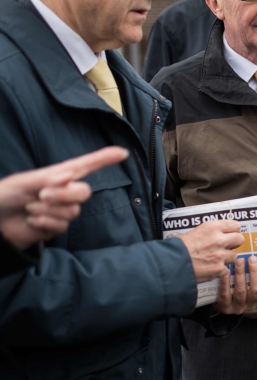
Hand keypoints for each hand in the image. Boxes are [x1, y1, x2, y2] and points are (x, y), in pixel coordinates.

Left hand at [0, 146, 129, 246]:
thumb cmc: (6, 195)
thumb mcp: (25, 182)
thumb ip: (49, 179)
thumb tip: (70, 176)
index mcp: (58, 175)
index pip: (87, 165)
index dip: (105, 158)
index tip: (123, 152)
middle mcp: (64, 192)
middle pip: (84, 192)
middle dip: (64, 194)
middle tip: (43, 195)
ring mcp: (62, 210)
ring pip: (72, 211)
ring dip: (47, 211)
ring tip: (30, 209)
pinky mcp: (56, 227)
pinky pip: (61, 226)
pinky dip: (44, 223)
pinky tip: (32, 221)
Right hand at [178, 220, 244, 283]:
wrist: (170, 264)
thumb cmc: (177, 248)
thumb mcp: (194, 232)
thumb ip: (210, 232)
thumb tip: (219, 234)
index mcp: (212, 227)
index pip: (235, 225)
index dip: (232, 231)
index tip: (229, 234)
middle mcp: (219, 239)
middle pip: (239, 239)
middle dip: (234, 243)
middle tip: (226, 247)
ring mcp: (220, 255)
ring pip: (234, 256)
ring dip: (226, 258)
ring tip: (214, 260)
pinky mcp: (218, 269)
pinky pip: (226, 270)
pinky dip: (219, 271)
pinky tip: (210, 269)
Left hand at [213, 254, 256, 314]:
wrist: (219, 303)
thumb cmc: (237, 287)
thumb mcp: (249, 283)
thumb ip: (255, 273)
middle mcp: (252, 303)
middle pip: (256, 291)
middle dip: (255, 274)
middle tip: (253, 259)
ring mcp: (238, 307)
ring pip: (241, 291)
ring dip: (240, 275)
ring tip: (239, 261)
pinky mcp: (225, 307)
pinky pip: (225, 294)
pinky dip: (226, 282)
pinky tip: (225, 271)